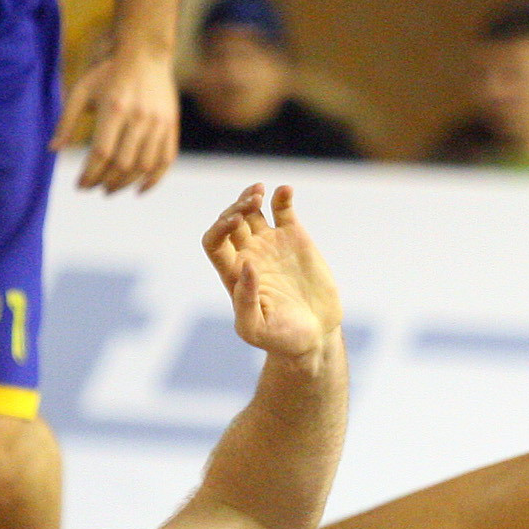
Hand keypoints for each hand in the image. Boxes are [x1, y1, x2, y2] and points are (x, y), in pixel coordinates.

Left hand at [53, 47, 178, 193]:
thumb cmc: (108, 74)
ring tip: (110, 189)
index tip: (80, 185)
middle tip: (94, 188)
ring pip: (143, 166)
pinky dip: (154, 180)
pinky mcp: (171, 126)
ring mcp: (158, 123)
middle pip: (122, 164)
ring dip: (125, 184)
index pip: (102, 153)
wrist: (146, 54)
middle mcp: (139, 118)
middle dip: (105, 182)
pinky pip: (165, 161)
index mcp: (114, 109)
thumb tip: (53, 149)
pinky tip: (139, 190)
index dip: (90, 174)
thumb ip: (66, 120)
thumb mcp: (82, 91)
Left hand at [202, 185, 342, 357]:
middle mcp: (248, 254)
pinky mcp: (294, 238)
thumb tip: (245, 265)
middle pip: (230, 220)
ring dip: (250, 196)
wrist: (315, 335)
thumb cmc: (282, 338)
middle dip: (236, 208)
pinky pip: (282, 209)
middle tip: (251, 204)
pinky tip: (285, 190)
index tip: (234, 223)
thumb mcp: (256, 329)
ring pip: (252, 209)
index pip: (213, 242)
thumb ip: (245, 302)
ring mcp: (270, 244)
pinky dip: (282, 196)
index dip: (218, 228)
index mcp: (233, 274)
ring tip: (260, 193)